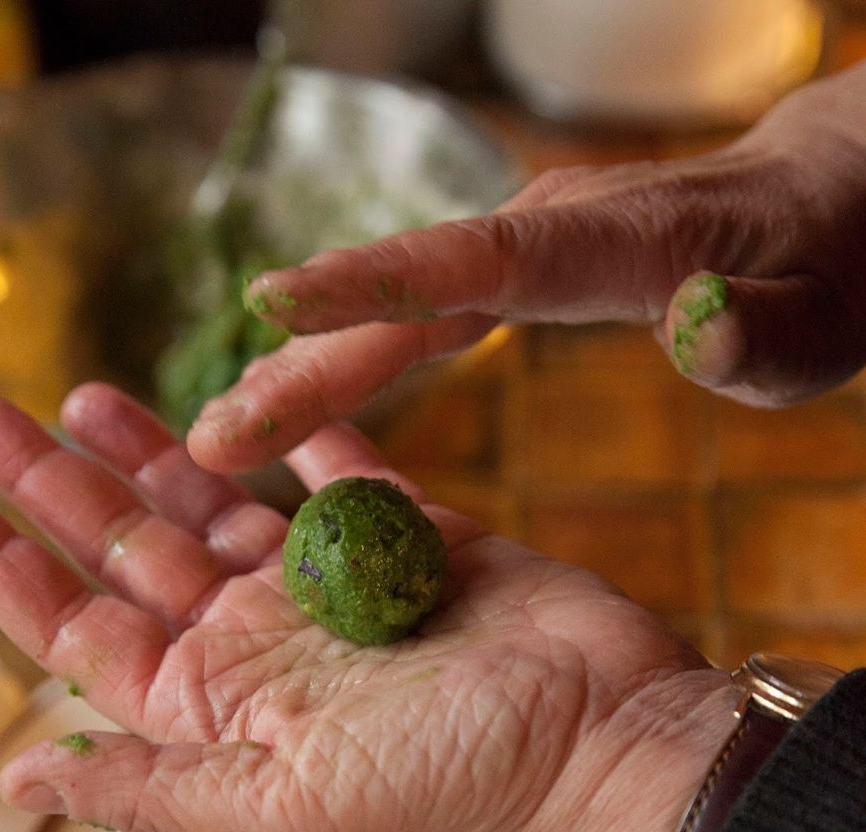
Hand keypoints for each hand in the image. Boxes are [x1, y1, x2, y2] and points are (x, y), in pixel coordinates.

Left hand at [0, 385, 735, 831]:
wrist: (602, 739)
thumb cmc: (454, 783)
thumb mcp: (281, 808)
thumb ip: (151, 789)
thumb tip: (24, 778)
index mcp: (219, 707)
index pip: (81, 630)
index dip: (4, 568)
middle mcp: (262, 644)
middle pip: (132, 550)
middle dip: (53, 484)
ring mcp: (331, 585)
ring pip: (216, 502)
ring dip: (146, 451)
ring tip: (80, 394)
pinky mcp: (405, 532)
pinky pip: (331, 470)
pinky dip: (289, 435)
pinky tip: (234, 402)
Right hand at [186, 60, 865, 473]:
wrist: (820, 207)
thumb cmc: (822, 271)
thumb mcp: (817, 321)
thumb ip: (762, 333)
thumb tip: (696, 327)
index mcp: (611, 241)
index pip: (475, 260)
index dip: (373, 283)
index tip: (272, 302)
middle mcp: (548, 230)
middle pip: (406, 297)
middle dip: (305, 362)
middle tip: (214, 438)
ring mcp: (526, 244)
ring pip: (396, 307)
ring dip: (308, 366)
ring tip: (224, 434)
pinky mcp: (518, 268)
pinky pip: (417, 313)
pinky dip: (353, 352)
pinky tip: (301, 395)